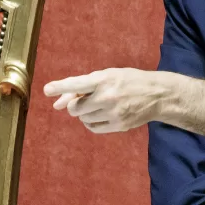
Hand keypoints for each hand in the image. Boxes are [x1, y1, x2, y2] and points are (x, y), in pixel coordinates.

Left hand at [44, 68, 172, 133]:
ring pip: (83, 119)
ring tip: (98, 106)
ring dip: (85, 114)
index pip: (77, 83)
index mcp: (105, 79)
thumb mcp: (108, 76)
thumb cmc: (129, 81)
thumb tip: (57, 104)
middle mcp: (108, 96)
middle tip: (84, 101)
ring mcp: (114, 112)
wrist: (158, 95)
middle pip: (75, 108)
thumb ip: (83, 86)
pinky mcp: (119, 125)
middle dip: (75, 105)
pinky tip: (100, 116)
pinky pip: (93, 128)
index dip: (60, 87)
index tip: (46, 90)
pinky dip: (91, 123)